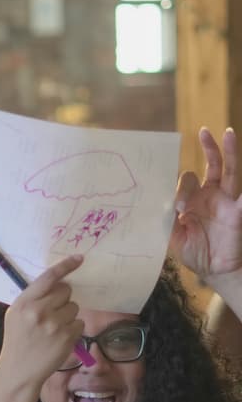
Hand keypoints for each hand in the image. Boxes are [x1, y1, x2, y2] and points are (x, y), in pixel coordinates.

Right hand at [0, 255, 84, 385]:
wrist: (19, 370)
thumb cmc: (17, 340)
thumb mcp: (15, 315)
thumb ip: (33, 298)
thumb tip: (58, 283)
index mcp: (24, 302)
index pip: (48, 277)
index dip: (65, 266)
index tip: (79, 259)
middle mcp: (39, 311)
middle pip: (66, 291)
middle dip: (63, 298)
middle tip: (52, 312)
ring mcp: (54, 324)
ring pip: (74, 307)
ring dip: (68, 315)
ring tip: (53, 329)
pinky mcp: (67, 337)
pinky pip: (79, 323)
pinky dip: (72, 329)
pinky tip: (59, 338)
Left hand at [170, 127, 241, 281]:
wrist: (213, 270)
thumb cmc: (194, 252)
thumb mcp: (173, 236)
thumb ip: (168, 220)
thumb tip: (169, 204)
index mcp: (193, 200)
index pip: (187, 180)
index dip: (181, 188)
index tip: (179, 208)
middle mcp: (211, 196)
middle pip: (212, 166)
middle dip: (209, 149)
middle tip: (203, 131)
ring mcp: (226, 201)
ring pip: (230, 171)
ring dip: (230, 152)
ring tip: (228, 133)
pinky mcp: (237, 212)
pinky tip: (241, 175)